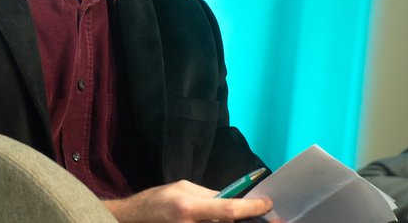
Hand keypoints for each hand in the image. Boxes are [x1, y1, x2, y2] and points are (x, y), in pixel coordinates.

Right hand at [104, 180, 272, 221]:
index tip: (268, 204)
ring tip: (254, 220)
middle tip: (272, 219)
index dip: (253, 208)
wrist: (135, 219)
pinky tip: (235, 221)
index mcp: (191, 208)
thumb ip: (210, 195)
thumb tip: (234, 199)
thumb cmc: (158, 200)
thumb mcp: (183, 188)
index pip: (230, 209)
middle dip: (253, 221)